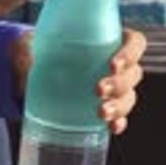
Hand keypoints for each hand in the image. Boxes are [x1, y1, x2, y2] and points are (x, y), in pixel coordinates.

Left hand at [9, 27, 145, 134]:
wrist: (36, 68)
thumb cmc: (45, 45)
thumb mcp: (41, 39)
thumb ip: (34, 46)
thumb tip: (30, 59)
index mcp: (109, 37)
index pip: (134, 42)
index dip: (130, 53)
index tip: (112, 64)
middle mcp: (118, 62)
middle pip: (134, 73)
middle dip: (119, 84)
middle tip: (97, 89)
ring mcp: (115, 86)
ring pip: (129, 96)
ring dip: (119, 105)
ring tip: (101, 112)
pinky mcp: (107, 105)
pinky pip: (121, 116)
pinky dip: (118, 121)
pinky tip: (112, 127)